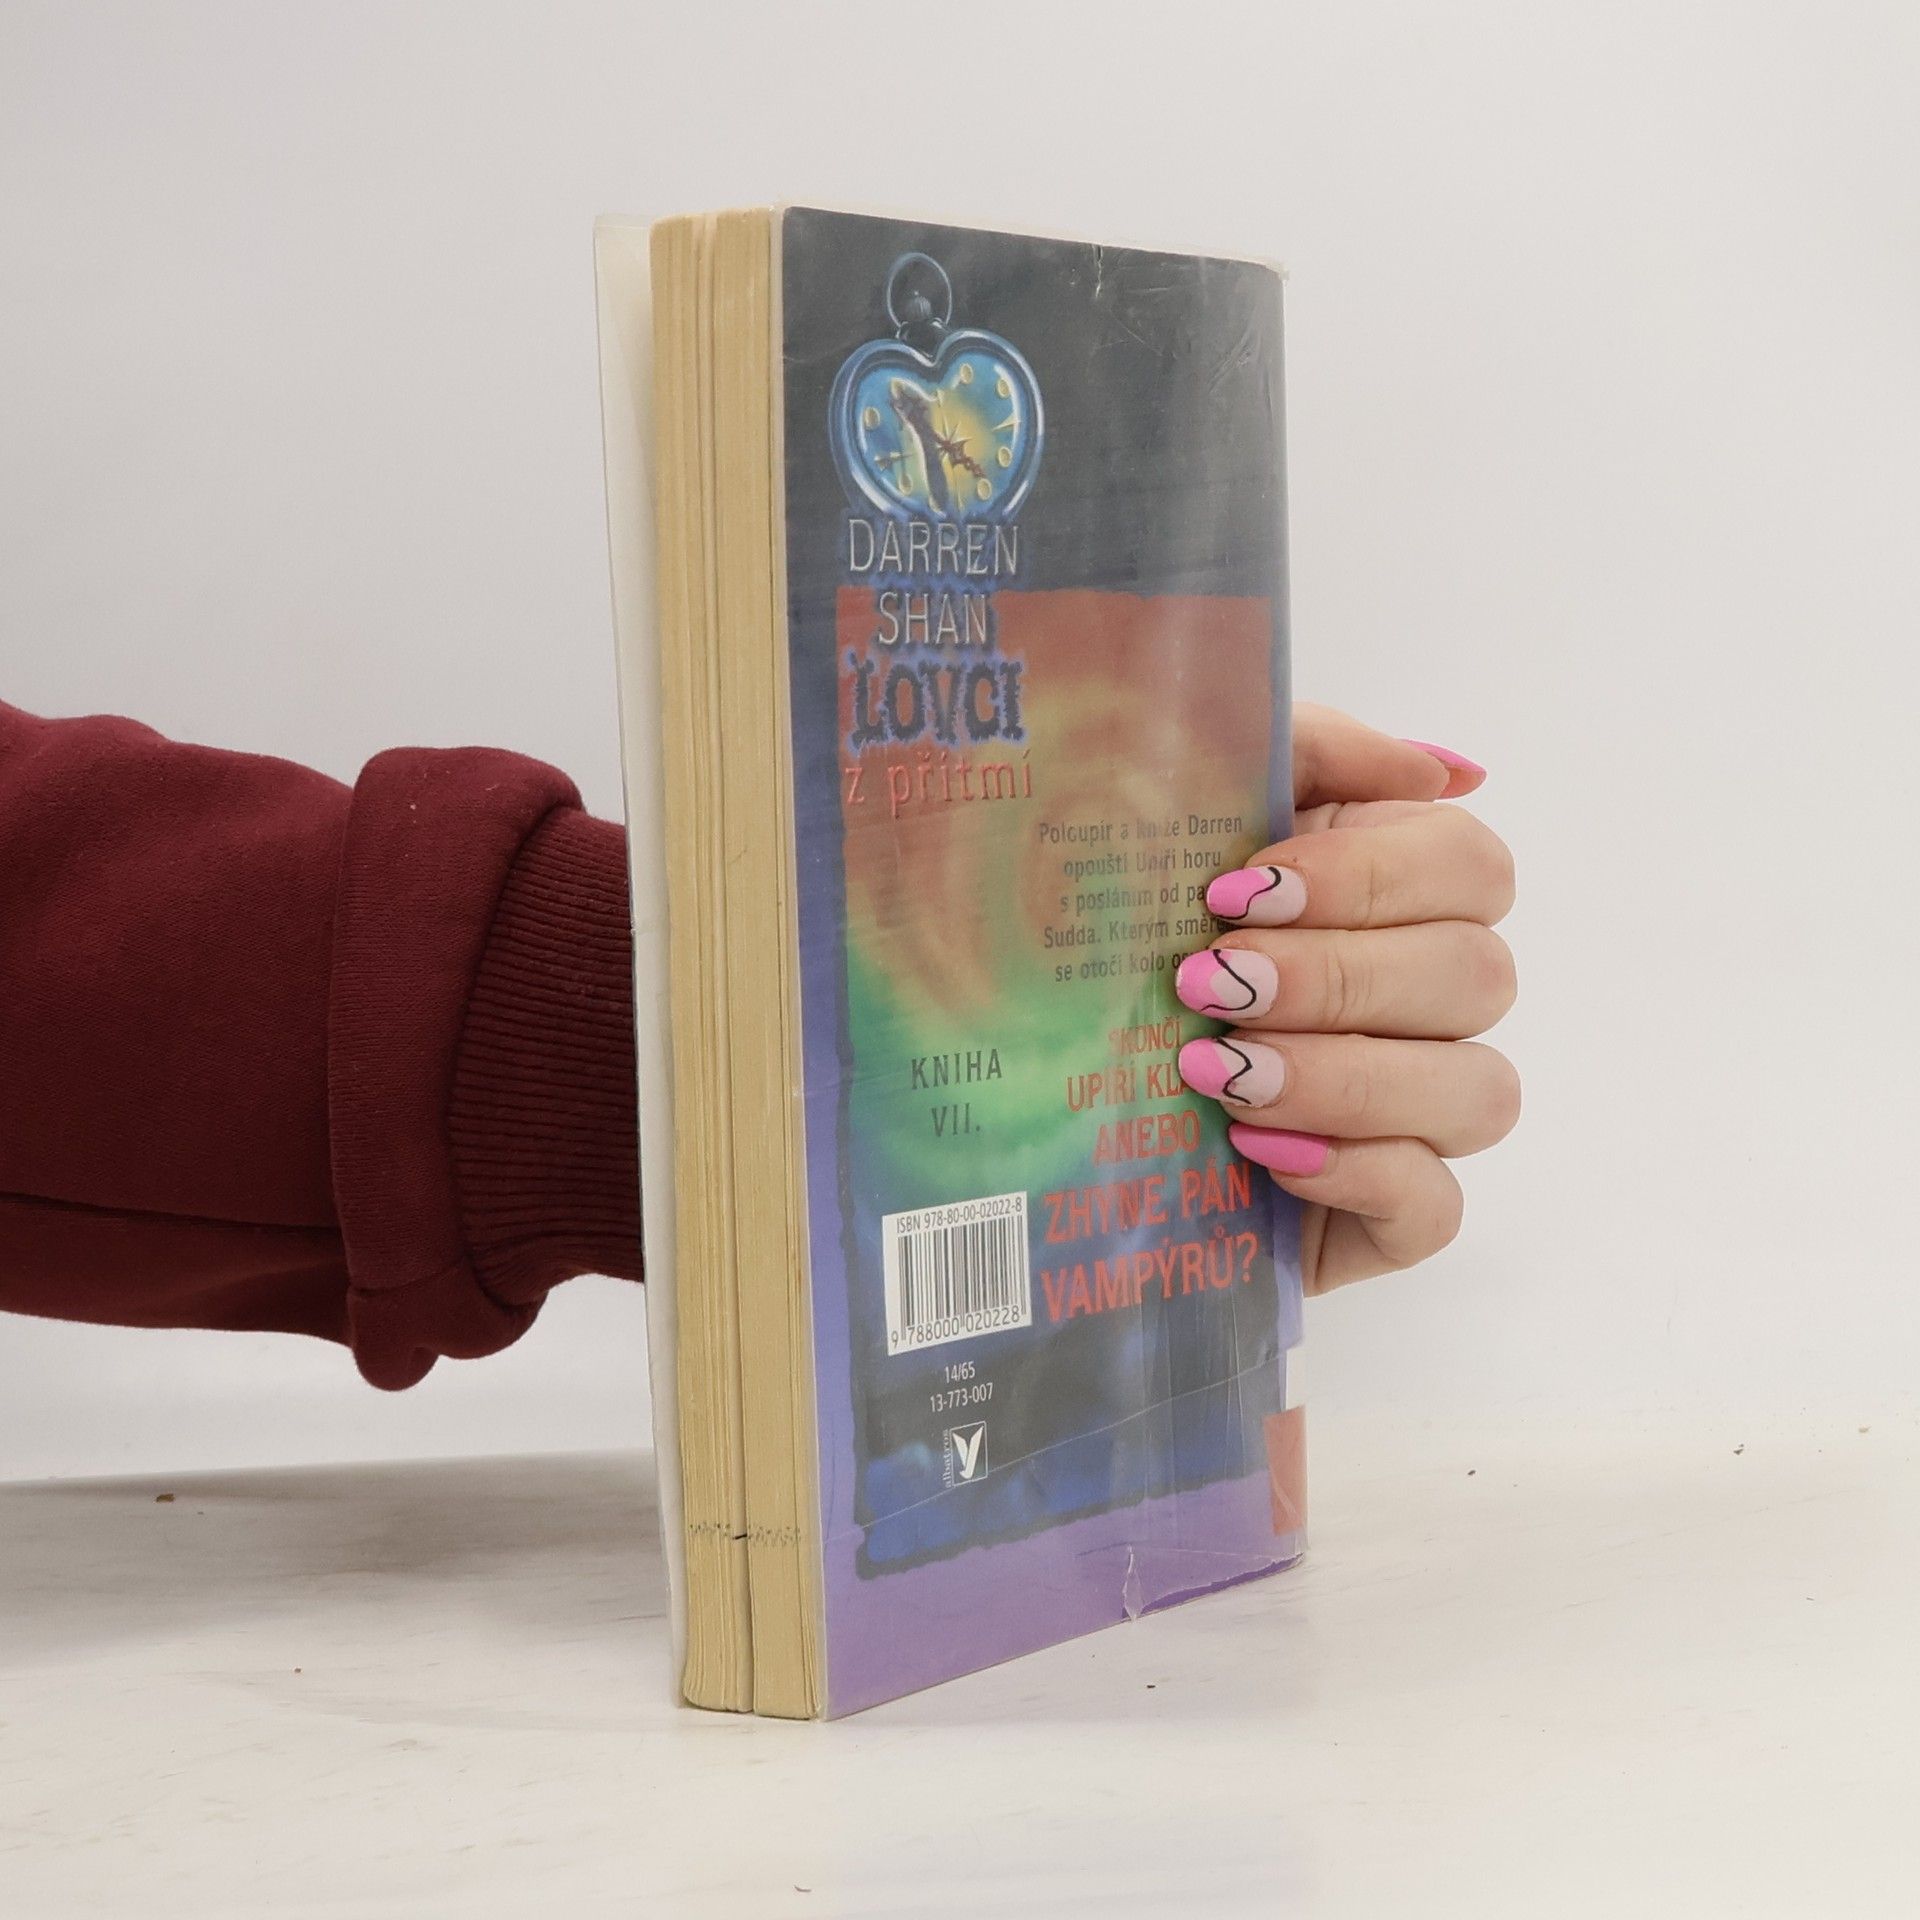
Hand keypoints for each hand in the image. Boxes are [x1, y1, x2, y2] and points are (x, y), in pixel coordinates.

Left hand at [1174, 705, 1518, 1293]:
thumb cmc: (1118, 936)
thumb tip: (1444, 768)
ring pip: (1479, 1090)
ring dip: (1348, 1076)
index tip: (1243, 887)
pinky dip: (1357, 1171)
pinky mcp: (1390, 1217)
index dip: (1377, 875)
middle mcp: (1426, 1002)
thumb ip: (1309, 753)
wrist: (1039, 1094)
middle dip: (1338, 978)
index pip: (1472, 867)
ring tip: (1220, 1073)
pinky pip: (1435, 1204)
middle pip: (1478, 976)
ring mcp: (1420, 1115)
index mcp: (1393, 894)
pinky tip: (1261, 1148)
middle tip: (1210, 983)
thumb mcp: (1186, 812)